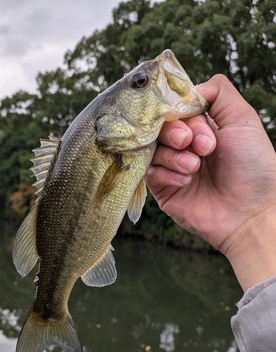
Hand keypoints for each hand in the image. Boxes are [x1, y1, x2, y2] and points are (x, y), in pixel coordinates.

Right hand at [145, 75, 275, 289]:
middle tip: (198, 146)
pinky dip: (166, 173)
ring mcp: (171, 166)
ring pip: (151, 148)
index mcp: (203, 126)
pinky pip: (148, 172)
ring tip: (194, 168)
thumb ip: (220, 93)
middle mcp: (184, 144)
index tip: (199, 126)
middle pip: (160, 125)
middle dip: (177, 133)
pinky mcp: (162, 188)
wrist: (248, 213)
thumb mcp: (244, 120)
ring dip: (173, 156)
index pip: (176, 107)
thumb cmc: (253, 168)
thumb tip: (190, 87)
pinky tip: (185, 182)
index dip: (182, 113)